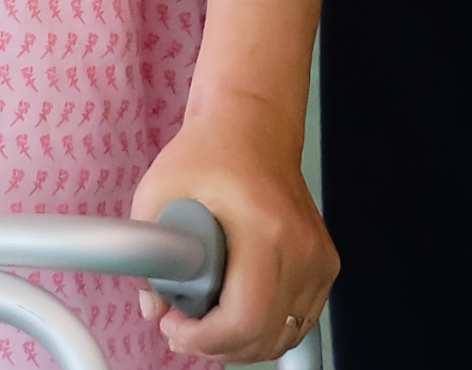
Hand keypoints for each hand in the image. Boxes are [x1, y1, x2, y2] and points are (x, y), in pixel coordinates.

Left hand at [129, 107, 334, 363]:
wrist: (253, 127)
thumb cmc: (209, 153)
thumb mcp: (157, 190)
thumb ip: (146, 251)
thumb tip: (153, 305)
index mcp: (264, 230)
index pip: (245, 317)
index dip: (204, 338)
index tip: (174, 326)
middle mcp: (301, 249)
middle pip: (266, 335)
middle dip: (216, 345)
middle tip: (182, 325)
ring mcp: (318, 259)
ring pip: (286, 335)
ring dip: (242, 343)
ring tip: (204, 320)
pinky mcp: (325, 265)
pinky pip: (300, 321)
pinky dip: (268, 330)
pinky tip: (235, 316)